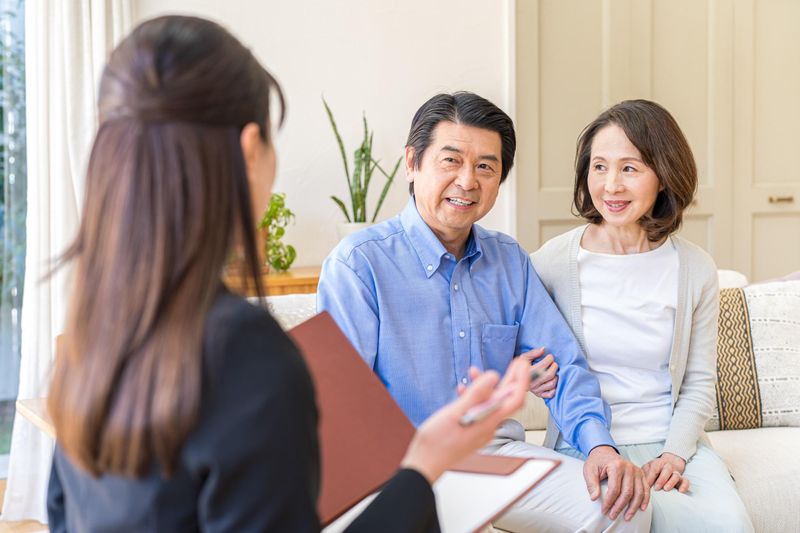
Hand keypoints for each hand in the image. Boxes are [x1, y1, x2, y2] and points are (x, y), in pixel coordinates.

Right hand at [401, 357, 530, 482]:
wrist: (425, 464)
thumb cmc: (437, 442)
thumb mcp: (455, 413)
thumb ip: (476, 394)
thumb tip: (493, 377)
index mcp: (488, 421)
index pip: (515, 398)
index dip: (521, 379)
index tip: (522, 363)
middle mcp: (489, 426)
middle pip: (507, 400)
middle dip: (511, 379)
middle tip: (514, 362)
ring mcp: (481, 430)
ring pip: (490, 404)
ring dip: (486, 387)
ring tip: (474, 371)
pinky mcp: (472, 432)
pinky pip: (480, 410)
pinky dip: (475, 397)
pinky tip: (463, 391)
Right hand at [521, 348, 557, 398]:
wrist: (514, 379)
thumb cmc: (521, 367)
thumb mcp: (523, 358)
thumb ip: (533, 353)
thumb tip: (543, 349)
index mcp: (528, 372)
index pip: (543, 365)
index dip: (549, 359)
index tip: (550, 357)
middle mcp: (532, 383)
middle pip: (549, 375)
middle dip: (554, 367)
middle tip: (554, 364)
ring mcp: (536, 390)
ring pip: (552, 384)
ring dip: (555, 377)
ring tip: (553, 372)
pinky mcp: (539, 395)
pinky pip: (550, 394)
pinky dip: (554, 388)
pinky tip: (551, 382)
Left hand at [584, 445, 649, 521]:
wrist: (604, 452)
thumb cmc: (597, 461)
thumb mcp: (589, 470)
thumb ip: (591, 483)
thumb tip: (594, 498)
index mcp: (616, 466)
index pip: (614, 489)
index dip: (609, 502)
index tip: (604, 510)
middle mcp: (629, 468)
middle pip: (627, 492)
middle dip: (620, 507)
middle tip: (612, 516)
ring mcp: (636, 471)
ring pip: (638, 493)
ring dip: (633, 507)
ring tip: (626, 517)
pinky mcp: (641, 474)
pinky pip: (645, 489)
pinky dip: (645, 500)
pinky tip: (641, 508)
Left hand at [643, 453, 688, 492]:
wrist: (667, 464)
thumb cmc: (655, 468)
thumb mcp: (647, 468)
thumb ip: (644, 473)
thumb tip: (640, 482)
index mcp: (658, 463)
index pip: (655, 468)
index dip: (650, 477)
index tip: (647, 485)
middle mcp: (668, 467)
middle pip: (667, 470)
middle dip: (661, 479)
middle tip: (656, 488)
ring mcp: (676, 473)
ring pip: (676, 476)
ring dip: (671, 483)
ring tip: (666, 489)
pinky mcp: (682, 480)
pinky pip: (686, 481)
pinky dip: (685, 486)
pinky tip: (680, 491)